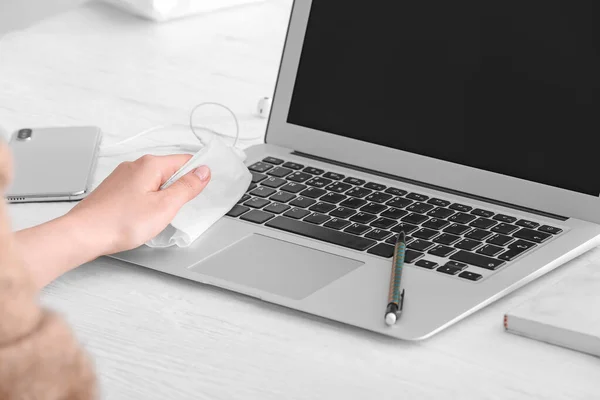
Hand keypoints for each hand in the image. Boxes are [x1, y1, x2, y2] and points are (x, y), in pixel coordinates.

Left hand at [69, 154, 210, 255]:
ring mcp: (123, 177)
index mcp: (151, 165)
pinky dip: (148, 201)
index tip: (203, 188)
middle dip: (179, 188)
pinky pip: (141, 190)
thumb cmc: (119, 222)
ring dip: (163, 197)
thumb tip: (203, 172)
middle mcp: (135, 166)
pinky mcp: (115, 190)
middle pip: (170, 171)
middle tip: (177, 209)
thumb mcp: (165, 206)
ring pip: (155, 182)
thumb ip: (187, 187)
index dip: (199, 173)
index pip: (186, 160)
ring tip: (158, 216)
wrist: (83, 235)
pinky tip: (143, 217)